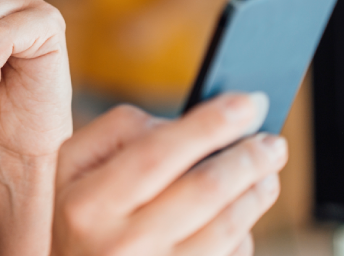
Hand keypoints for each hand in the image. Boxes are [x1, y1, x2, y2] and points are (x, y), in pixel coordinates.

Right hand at [53, 94, 286, 255]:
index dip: (208, 125)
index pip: (157, 154)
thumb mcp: (71, 168)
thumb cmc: (80, 216)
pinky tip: (241, 213)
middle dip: (247, 158)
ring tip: (266, 170)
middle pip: (203, 191)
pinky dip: (244, 231)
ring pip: (227, 228)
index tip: (247, 102)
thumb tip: (185, 127)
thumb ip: (118, 131)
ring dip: (256, 192)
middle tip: (272, 141)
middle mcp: (120, 246)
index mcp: (87, 206)